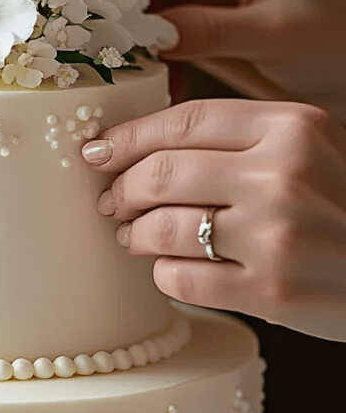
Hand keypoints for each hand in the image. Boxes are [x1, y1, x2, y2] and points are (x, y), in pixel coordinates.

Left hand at [82, 99, 345, 340]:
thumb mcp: (315, 150)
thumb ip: (246, 140)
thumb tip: (144, 147)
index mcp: (293, 126)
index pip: (183, 121)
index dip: (128, 138)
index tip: (97, 152)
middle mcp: (283, 175)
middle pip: (161, 173)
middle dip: (120, 191)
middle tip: (110, 203)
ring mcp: (275, 235)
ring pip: (161, 228)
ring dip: (135, 235)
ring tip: (135, 238)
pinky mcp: (269, 291)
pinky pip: (180, 278)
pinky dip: (164, 274)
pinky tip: (172, 270)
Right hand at [121, 0, 345, 120]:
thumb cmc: (333, 43)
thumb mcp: (273, 34)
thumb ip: (210, 29)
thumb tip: (151, 35)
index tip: (122, 15)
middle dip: (130, 4)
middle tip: (122, 45)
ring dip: (136, 34)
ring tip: (138, 69)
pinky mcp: (198, 15)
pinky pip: (155, 29)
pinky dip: (151, 55)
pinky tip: (158, 80)